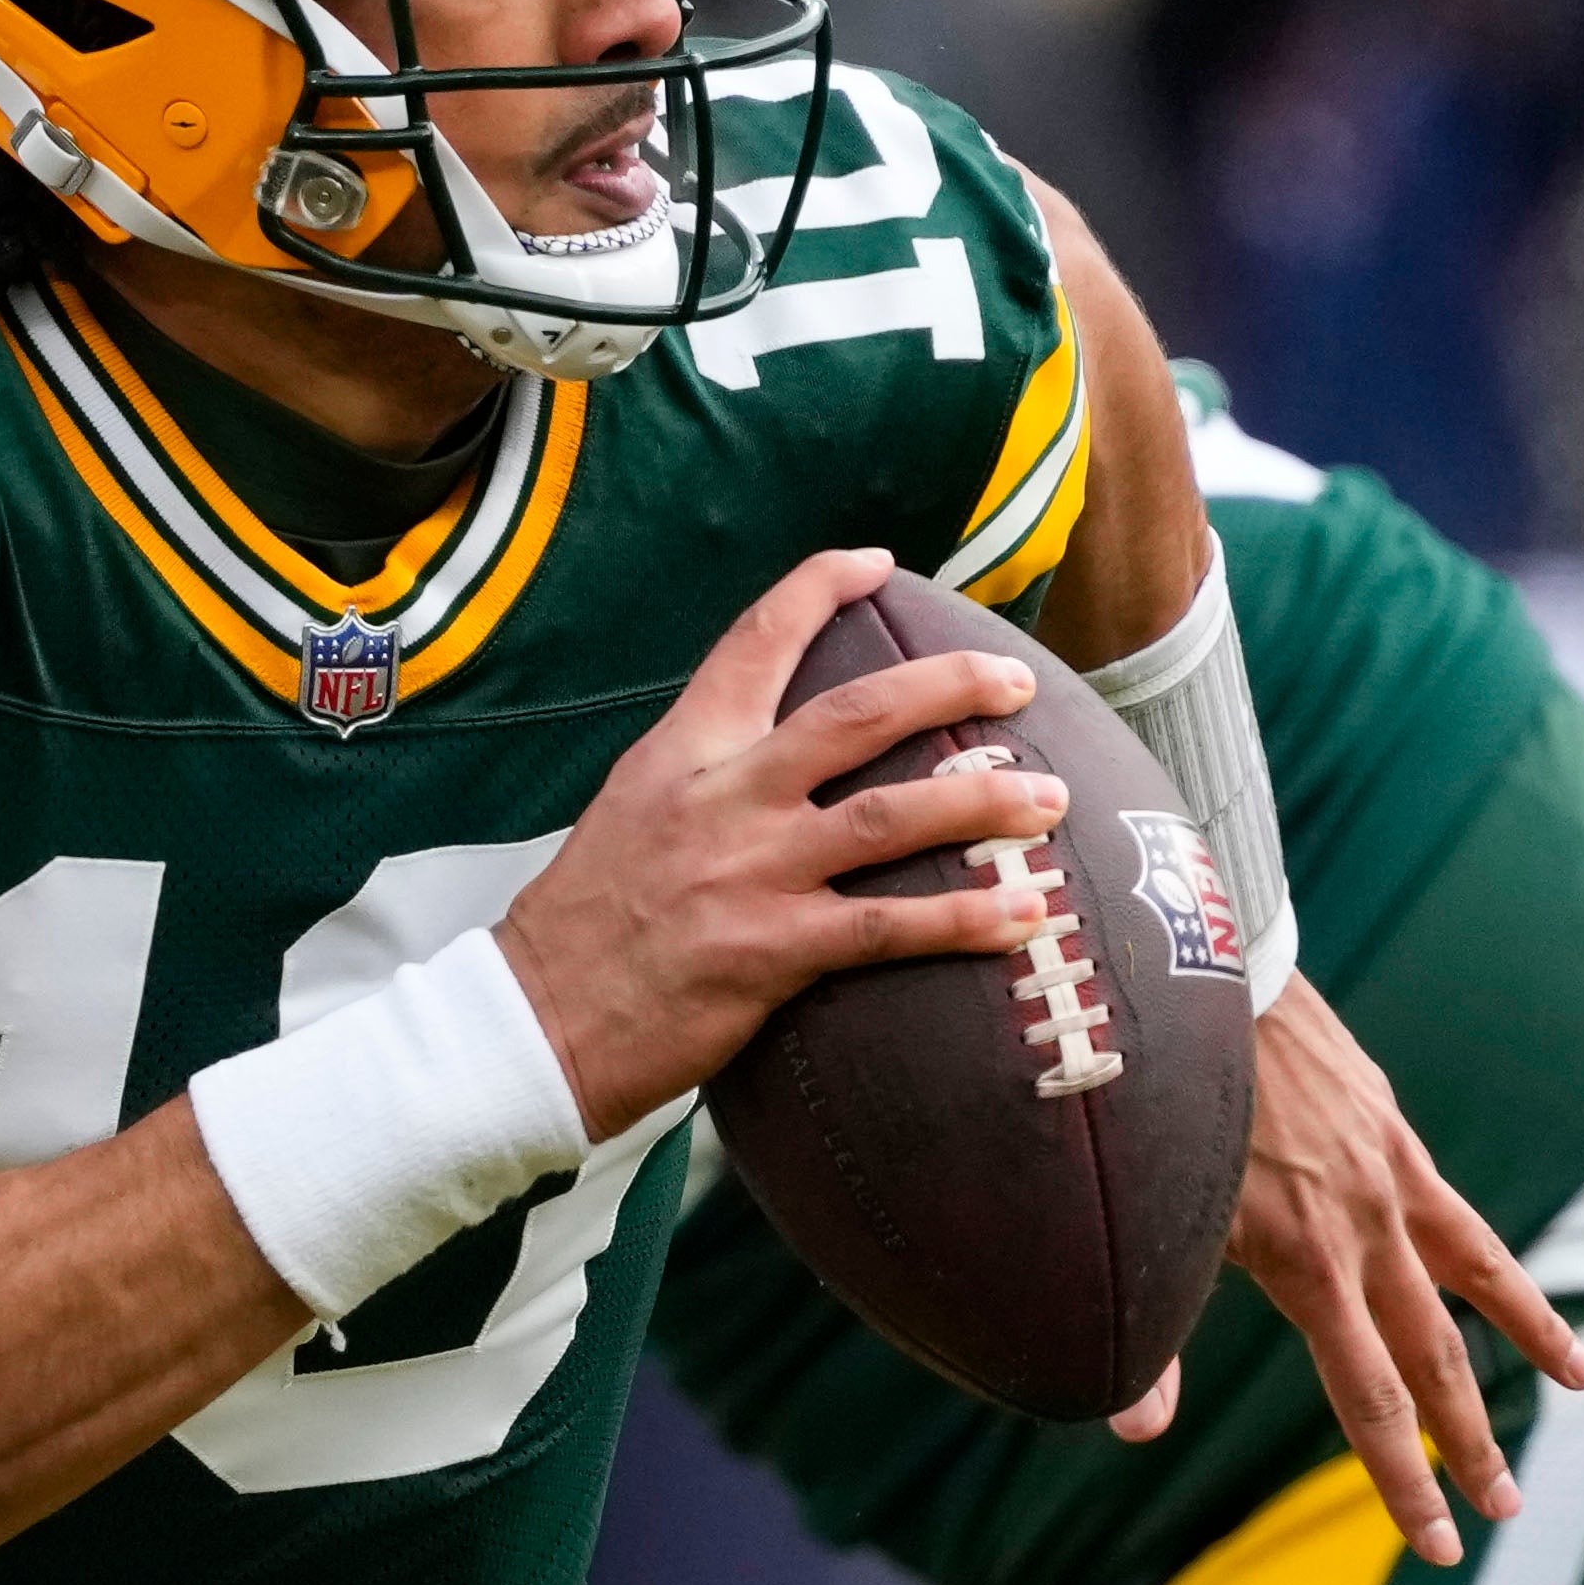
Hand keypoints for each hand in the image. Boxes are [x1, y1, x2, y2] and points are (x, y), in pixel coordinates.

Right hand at [495, 551, 1072, 1133]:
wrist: (531, 1023)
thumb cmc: (583, 929)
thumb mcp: (630, 815)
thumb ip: (705, 780)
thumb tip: (777, 763)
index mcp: (683, 752)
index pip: (756, 640)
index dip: (820, 588)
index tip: (877, 562)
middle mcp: (723, 797)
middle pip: (859, 715)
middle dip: (950, 685)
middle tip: (1015, 679)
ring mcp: (751, 872)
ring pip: (893, 815)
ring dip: (985, 801)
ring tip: (1052, 798)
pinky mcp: (772, 952)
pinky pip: (889, 926)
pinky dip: (964, 920)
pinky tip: (1023, 917)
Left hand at [1155, 977, 1580, 1560]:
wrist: (1195, 980)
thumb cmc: (1155, 1112)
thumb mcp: (1152, 1226)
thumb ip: (1150, 1337)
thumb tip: (1133, 1431)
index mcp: (1309, 1265)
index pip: (1373, 1399)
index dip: (1406, 1479)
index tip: (1437, 1542)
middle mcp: (1366, 1227)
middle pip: (1435, 1359)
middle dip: (1469, 1445)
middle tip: (1502, 1511)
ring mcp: (1391, 1176)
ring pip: (1481, 1279)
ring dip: (1529, 1343)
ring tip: (1580, 1389)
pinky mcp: (1393, 1131)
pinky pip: (1458, 1213)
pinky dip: (1488, 1258)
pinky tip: (1500, 1285)